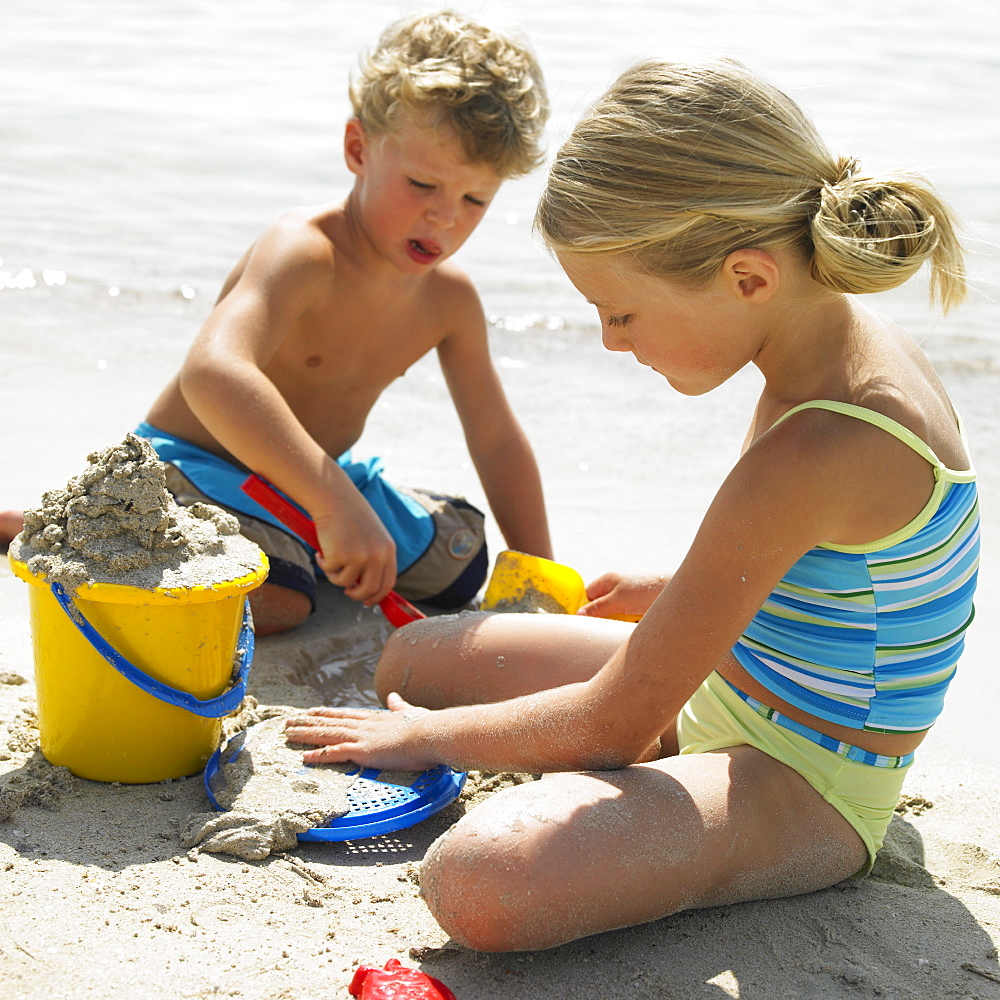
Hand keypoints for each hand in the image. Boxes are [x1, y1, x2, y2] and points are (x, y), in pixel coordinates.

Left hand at [283, 693, 437, 769]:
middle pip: (331, 722)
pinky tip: (304, 757)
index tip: (312, 711)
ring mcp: (362, 737)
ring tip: (288, 733)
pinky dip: (319, 755)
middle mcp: (364, 725)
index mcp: (375, 718)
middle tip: (289, 722)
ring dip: (306, 733)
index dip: (327, 714)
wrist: (430, 733)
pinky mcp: (363, 751)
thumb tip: (394, 696)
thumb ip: (400, 706)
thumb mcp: (411, 712)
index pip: (345, 715)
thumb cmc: (427, 725)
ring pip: (327, 734)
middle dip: (309, 722)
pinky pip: (335, 753)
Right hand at [312, 502, 396, 605]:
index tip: (367, 601)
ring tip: (331, 556)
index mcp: (388, 550)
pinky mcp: (341, 556)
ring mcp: (360, 557)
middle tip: (347, 590)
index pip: (388, 583)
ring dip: (335, 574)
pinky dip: (323, 563)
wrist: (333, 497)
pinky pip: (329, 572)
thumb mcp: (372, 536)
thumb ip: (374, 559)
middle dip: (357, 595)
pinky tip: (323, 547)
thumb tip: (367, 587)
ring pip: (345, 583)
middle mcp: (377, 555)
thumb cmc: (350, 515)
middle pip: (369, 590)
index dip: (377, 595)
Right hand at [576, 572, 668, 618]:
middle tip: (603, 627)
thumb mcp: (619, 600)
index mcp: (609, 580)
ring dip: (616, 623)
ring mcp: (628, 600)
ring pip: (613, 616)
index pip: (587, 594)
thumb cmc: (648, 589)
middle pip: (600, 608)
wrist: (678, 594)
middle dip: (602, 619)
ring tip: (624, 624)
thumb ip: (598, 608)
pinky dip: (627, 625)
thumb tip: (578, 615)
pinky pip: (625, 621)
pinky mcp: (638, 609)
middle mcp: (617, 589)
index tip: (582, 622)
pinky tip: (633, 626)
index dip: (584, 607)